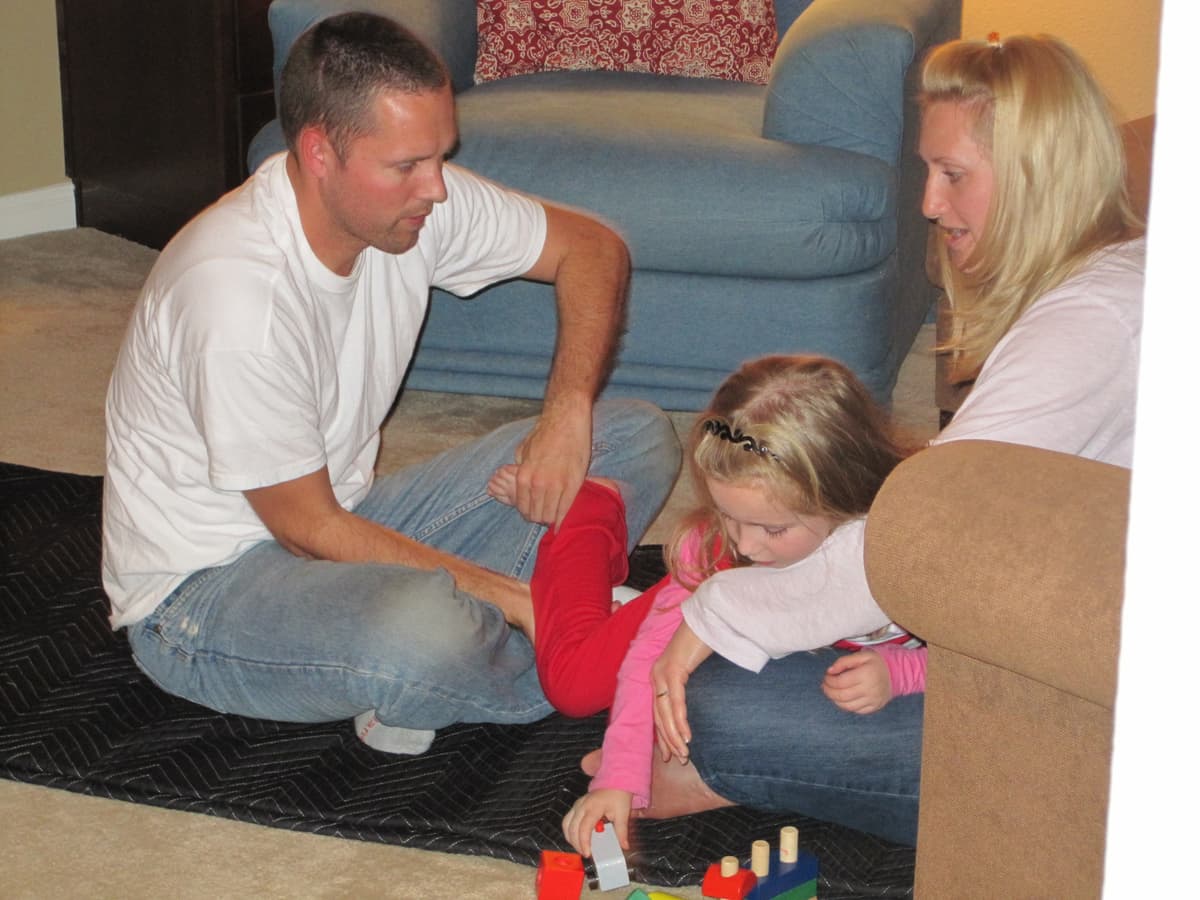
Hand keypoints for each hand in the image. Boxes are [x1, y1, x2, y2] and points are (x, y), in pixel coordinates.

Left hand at [511, 402, 591, 527]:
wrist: (566, 420)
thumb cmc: (545, 433)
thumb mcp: (523, 451)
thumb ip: (521, 469)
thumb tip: (521, 481)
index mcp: (523, 476)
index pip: (523, 507)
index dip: (528, 513)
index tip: (534, 512)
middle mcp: (537, 484)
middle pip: (536, 515)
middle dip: (539, 517)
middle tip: (545, 515)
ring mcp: (556, 485)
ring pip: (550, 515)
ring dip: (551, 519)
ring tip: (554, 517)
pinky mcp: (573, 484)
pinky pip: (566, 509)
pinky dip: (563, 518)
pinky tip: (563, 522)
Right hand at [562, 789, 633, 856]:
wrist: (615, 781)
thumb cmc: (618, 796)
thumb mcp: (623, 814)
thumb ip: (622, 831)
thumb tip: (624, 846)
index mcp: (594, 807)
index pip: (584, 827)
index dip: (584, 842)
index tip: (587, 853)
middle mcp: (582, 805)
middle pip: (572, 828)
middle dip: (576, 843)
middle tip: (585, 853)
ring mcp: (577, 804)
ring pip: (566, 824)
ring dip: (570, 838)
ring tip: (580, 847)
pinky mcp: (576, 806)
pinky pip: (567, 820)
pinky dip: (569, 831)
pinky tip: (577, 838)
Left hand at [650, 622, 713, 762]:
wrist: (707, 619)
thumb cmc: (704, 643)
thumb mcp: (694, 668)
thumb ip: (690, 685)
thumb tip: (698, 704)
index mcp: (659, 676)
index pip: (657, 712)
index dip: (663, 734)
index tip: (669, 753)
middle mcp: (656, 675)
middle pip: (658, 716)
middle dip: (668, 741)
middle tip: (679, 759)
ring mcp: (662, 672)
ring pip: (664, 713)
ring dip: (674, 736)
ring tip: (684, 754)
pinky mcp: (673, 670)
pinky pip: (675, 701)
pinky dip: (680, 721)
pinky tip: (686, 736)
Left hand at [822, 649, 892, 713]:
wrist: (895, 673)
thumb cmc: (876, 663)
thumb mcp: (861, 656)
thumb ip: (844, 661)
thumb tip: (830, 671)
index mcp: (865, 674)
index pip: (840, 682)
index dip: (829, 680)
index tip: (826, 677)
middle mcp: (869, 689)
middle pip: (842, 695)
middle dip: (829, 691)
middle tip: (825, 686)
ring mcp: (873, 700)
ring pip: (848, 706)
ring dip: (835, 700)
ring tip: (831, 693)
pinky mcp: (875, 707)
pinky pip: (857, 711)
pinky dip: (846, 707)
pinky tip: (842, 699)